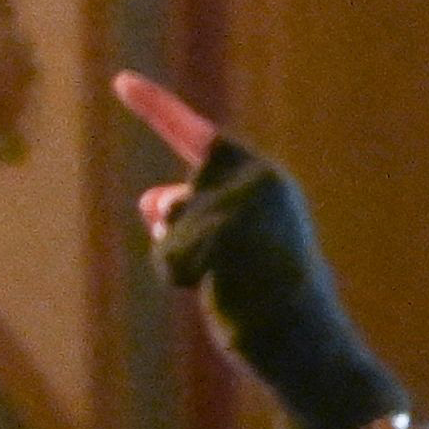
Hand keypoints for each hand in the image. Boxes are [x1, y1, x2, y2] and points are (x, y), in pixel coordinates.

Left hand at [111, 70, 413, 428]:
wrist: (309, 347)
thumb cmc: (274, 305)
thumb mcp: (233, 250)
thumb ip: (195, 217)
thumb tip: (150, 199)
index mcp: (268, 183)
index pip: (200, 138)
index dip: (156, 108)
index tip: (120, 81)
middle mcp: (256, 182)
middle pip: (176, 203)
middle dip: (180, 241)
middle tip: (223, 271)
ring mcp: (238, 207)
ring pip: (170, 230)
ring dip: (184, 267)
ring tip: (231, 288)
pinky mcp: (221, 233)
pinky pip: (170, 259)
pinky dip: (183, 281)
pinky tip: (222, 294)